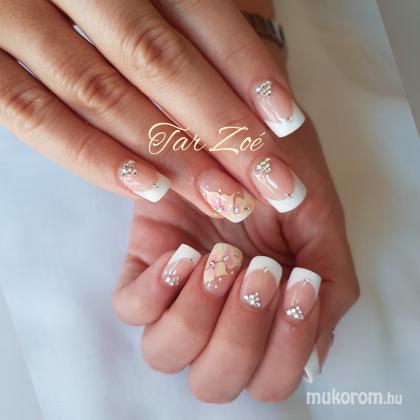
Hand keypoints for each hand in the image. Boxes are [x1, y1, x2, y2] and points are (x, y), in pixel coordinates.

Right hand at [0, 0, 305, 222]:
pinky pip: (35, 116)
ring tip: (224, 196)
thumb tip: (252, 30)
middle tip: (268, 181)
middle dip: (220, 127)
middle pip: (158, 61)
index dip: (246, 67)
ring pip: (102, 94)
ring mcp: (11, 19)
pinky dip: (94, 157)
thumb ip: (186, 10)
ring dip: (170, 151)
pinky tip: (150, 190)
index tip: (287, 121)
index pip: (198, 11)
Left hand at [113, 117, 358, 401]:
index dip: (284, 348)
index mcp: (269, 317)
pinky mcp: (144, 265)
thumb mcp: (320, 219)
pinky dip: (156, 290)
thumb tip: (313, 340)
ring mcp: (177, 294)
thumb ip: (332, 280)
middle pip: (215, 381)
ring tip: (220, 259)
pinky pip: (130, 307)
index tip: (296, 281)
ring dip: (198, 317)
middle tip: (257, 272)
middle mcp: (220, 316)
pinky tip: (184, 252)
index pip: (271, 378)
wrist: (241, 125)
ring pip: (165, 355)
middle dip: (240, 336)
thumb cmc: (285, 170)